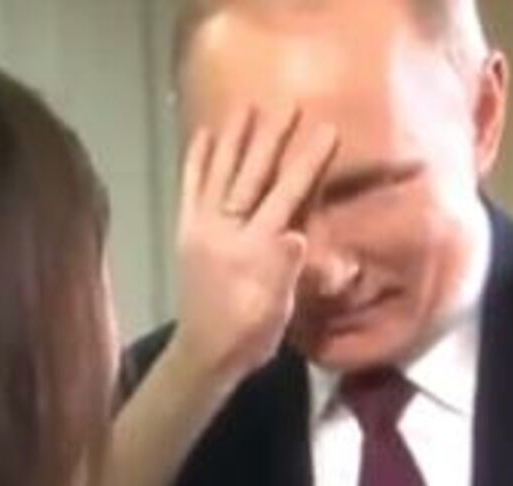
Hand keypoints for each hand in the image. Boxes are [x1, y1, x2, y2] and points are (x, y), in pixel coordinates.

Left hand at [171, 104, 338, 389]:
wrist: (204, 353)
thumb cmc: (250, 335)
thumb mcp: (277, 310)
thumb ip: (285, 271)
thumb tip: (297, 234)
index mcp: (254, 251)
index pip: (285, 197)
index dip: (306, 163)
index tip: (326, 131)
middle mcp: (224, 232)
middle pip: (251, 176)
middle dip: (271, 138)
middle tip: (288, 104)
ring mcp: (201, 228)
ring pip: (219, 174)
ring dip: (233, 138)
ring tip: (245, 106)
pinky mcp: (186, 231)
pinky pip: (190, 190)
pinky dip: (196, 161)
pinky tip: (202, 135)